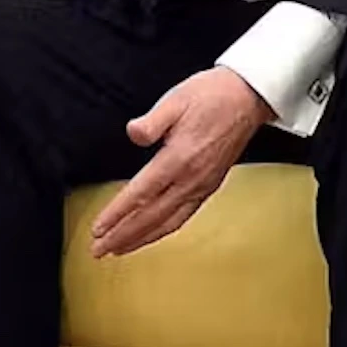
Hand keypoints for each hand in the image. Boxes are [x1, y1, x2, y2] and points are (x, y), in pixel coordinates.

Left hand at [88, 68, 274, 258]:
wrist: (247, 97)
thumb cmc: (210, 95)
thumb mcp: (176, 99)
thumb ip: (152, 121)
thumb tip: (133, 134)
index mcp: (179, 158)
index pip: (141, 194)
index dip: (117, 213)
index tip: (98, 229)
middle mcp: (192, 178)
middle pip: (152, 216)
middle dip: (123, 236)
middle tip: (98, 250)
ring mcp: (203, 185)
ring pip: (168, 222)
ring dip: (141, 239)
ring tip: (118, 249)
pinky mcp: (209, 186)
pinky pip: (183, 216)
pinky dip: (163, 230)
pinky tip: (151, 234)